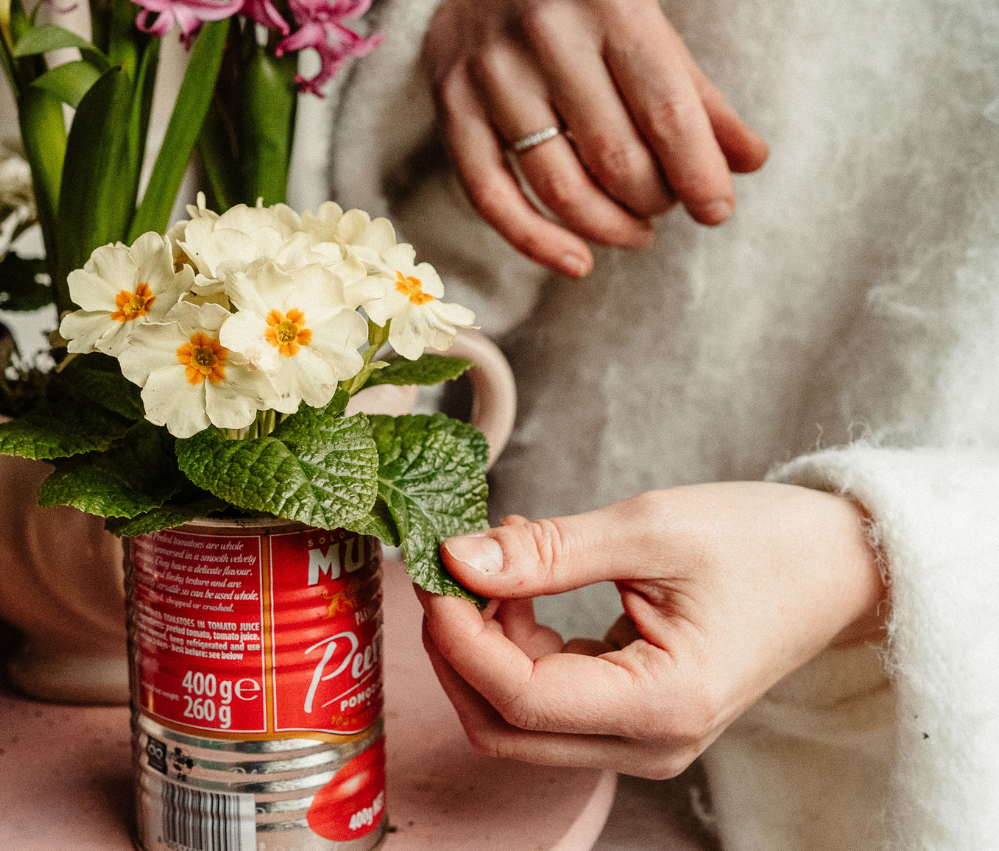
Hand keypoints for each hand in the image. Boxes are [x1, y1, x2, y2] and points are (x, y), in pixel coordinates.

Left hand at [417, 482, 885, 778]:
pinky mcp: (632, 718)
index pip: (521, 698)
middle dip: (458, 649)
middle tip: (448, 566)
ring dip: (485, 642)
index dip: (459, 637)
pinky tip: (524, 579)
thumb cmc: (764, 542)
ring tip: (501, 556)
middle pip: (504, 726)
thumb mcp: (650, 528)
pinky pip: (546, 698)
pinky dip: (516, 643)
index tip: (434, 571)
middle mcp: (649, 743)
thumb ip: (548, 552)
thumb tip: (456, 559)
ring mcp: (640, 739)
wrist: (838, 566)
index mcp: (663, 704)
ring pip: (516, 717)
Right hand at [422, 0, 768, 277]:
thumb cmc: (580, 6)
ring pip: (558, 186)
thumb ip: (696, 94)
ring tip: (634, 231)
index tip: (717, 211)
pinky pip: (491, 196)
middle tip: (666, 207)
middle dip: (652, 201)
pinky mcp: (453, 108)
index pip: (667, 111)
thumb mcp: (646, 26)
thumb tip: (748, 162)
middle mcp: (548, 34)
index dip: (698, 174)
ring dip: (607, 227)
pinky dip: (537, 242)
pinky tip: (576, 262)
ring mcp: (492, 73)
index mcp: (612, 4)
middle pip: (614, 157)